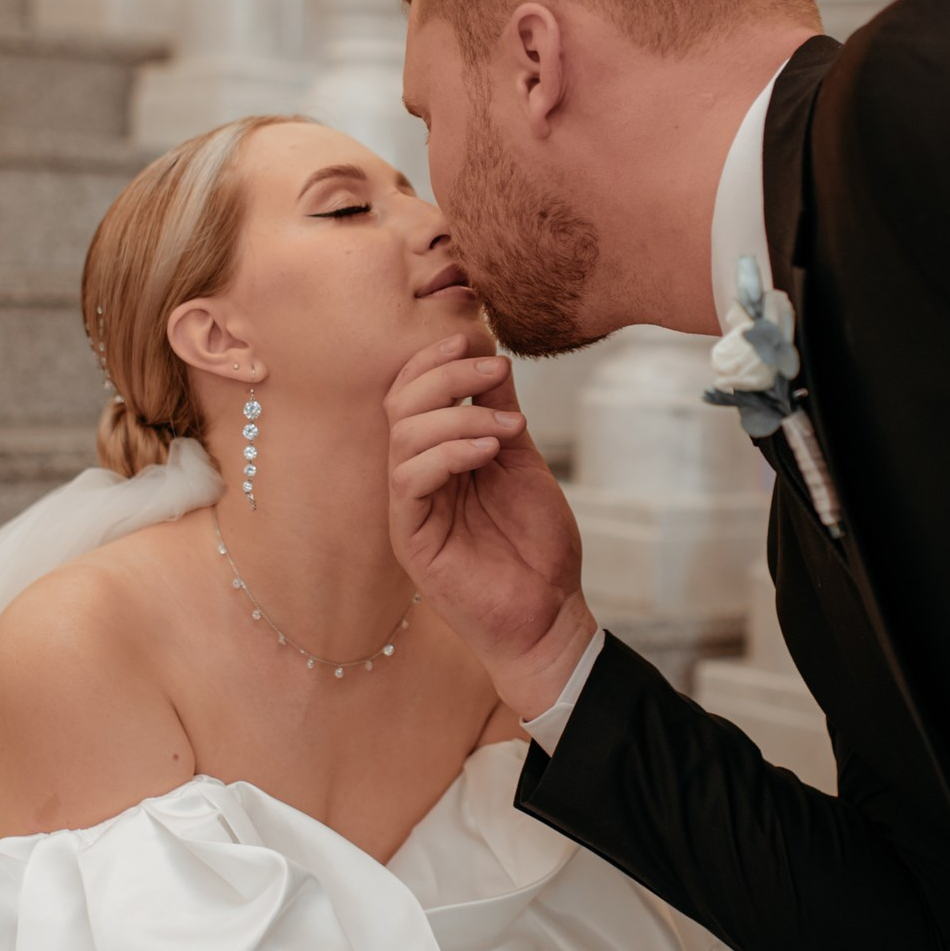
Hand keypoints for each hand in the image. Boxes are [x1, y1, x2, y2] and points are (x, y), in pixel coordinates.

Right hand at [386, 334, 596, 719]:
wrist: (550, 613)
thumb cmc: (537, 546)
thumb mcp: (522, 463)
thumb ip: (500, 414)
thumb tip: (492, 358)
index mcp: (438, 457)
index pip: (412, 393)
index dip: (434, 359)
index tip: (476, 337)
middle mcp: (416, 478)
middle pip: (400, 404)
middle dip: (444, 374)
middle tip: (493, 369)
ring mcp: (411, 508)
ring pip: (403, 436)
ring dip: (458, 414)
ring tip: (507, 426)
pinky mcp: (412, 537)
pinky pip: (409, 479)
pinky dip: (448, 452)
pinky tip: (488, 451)